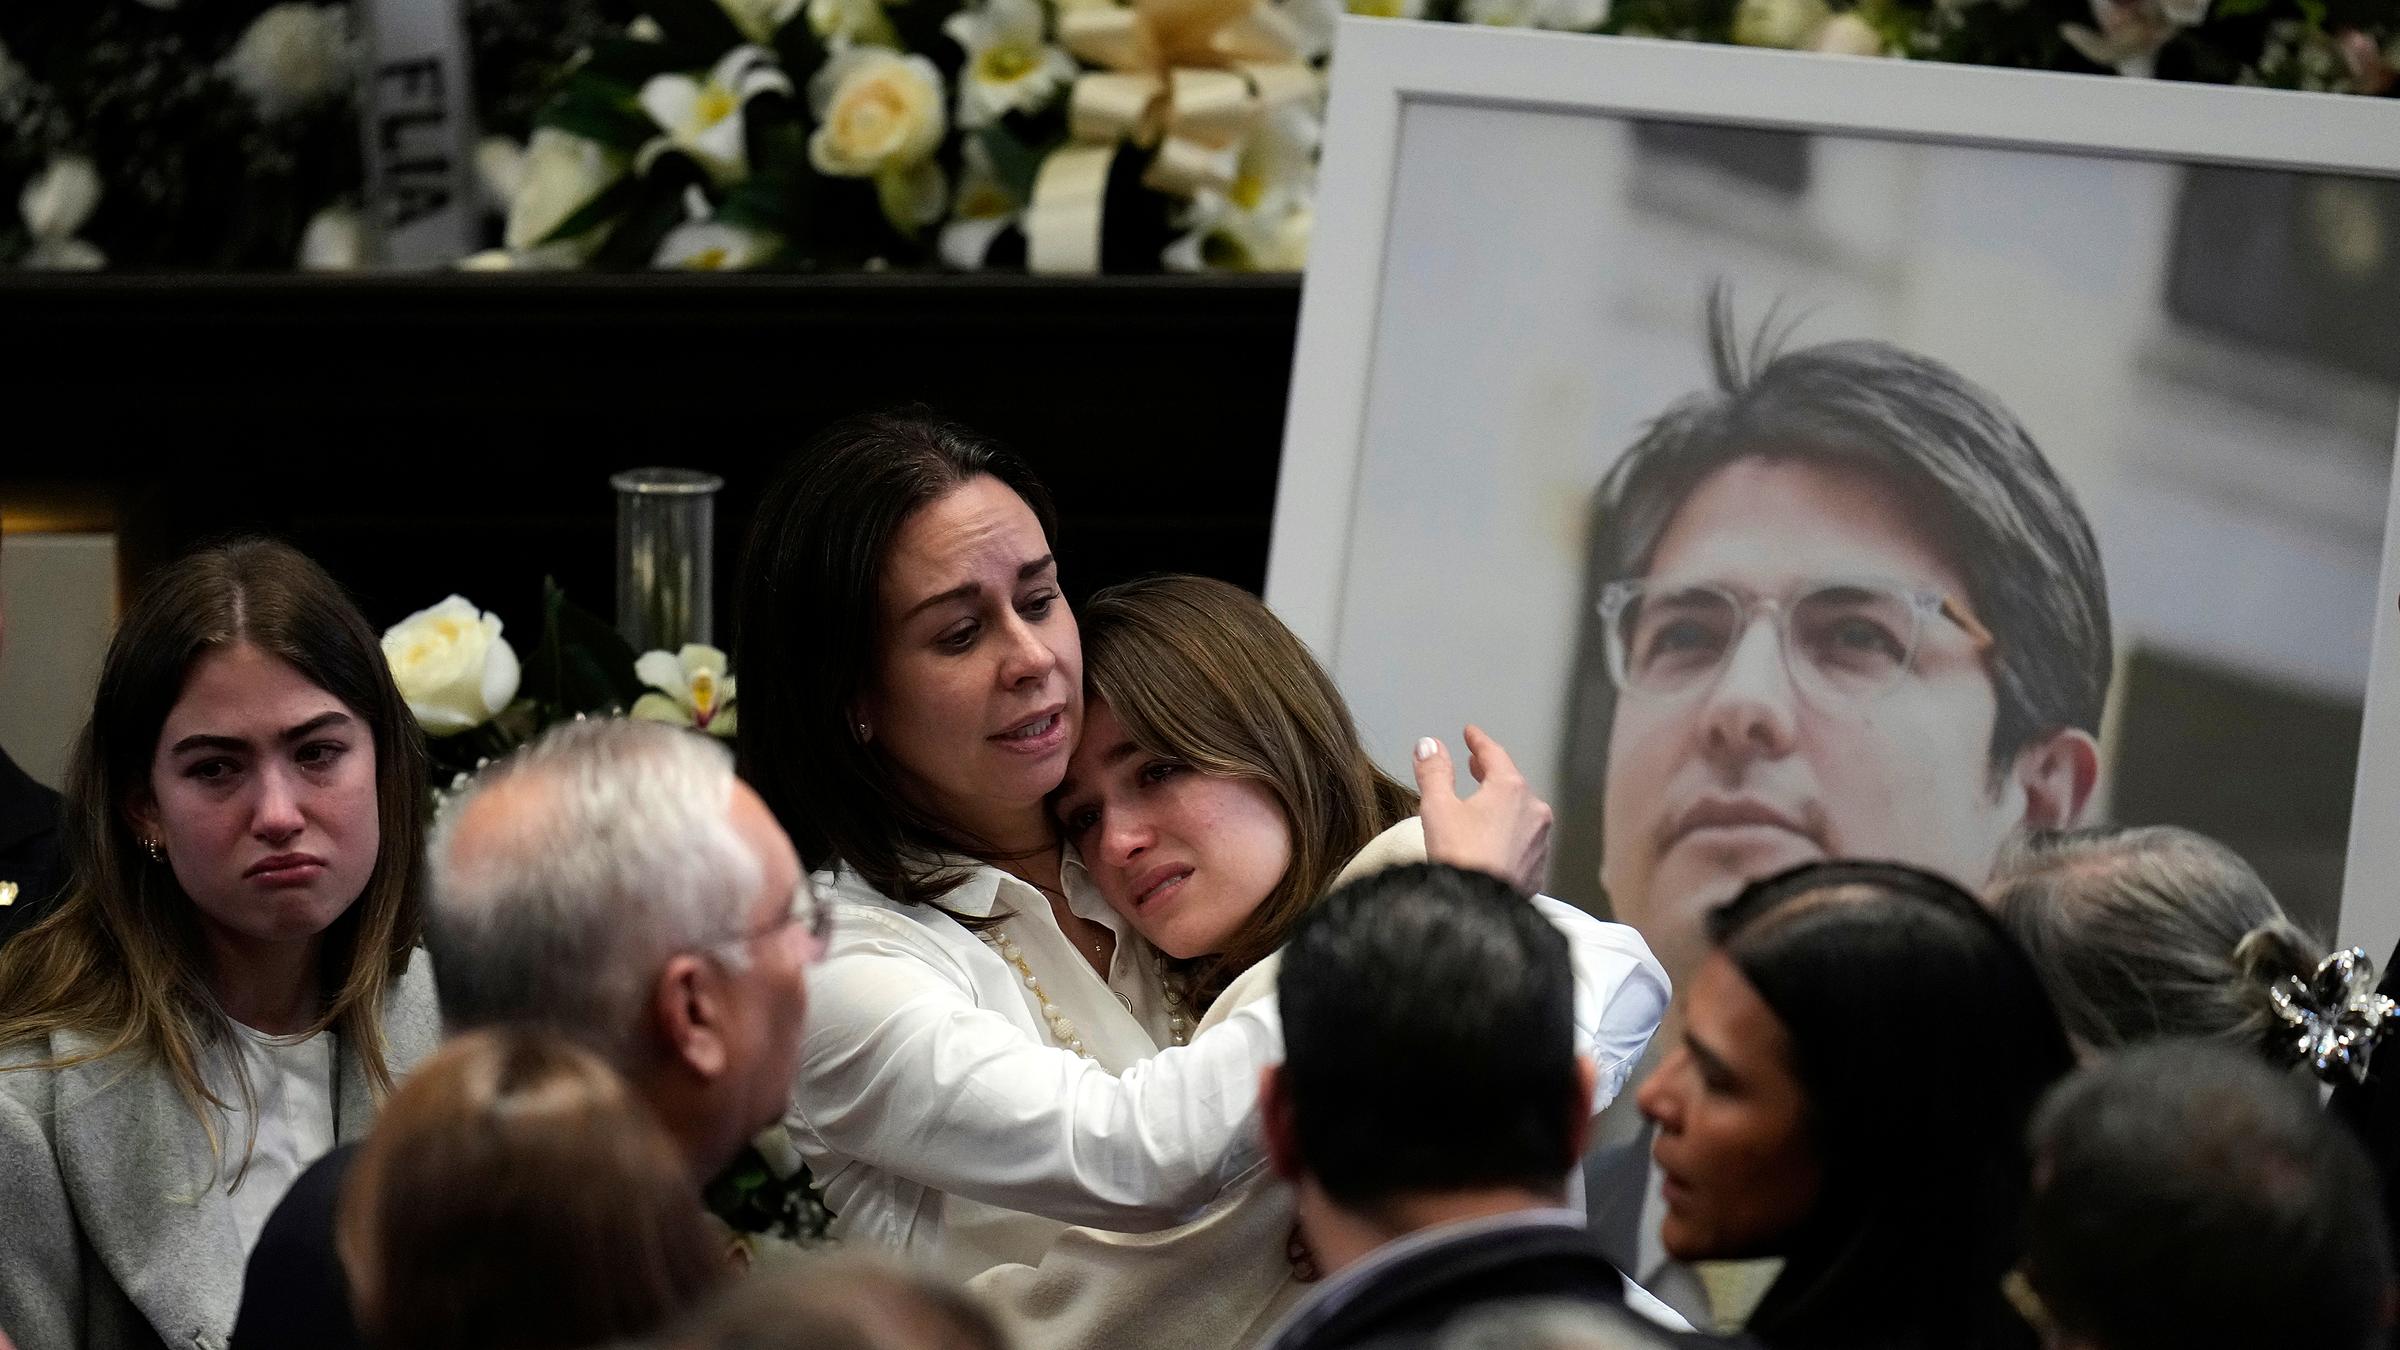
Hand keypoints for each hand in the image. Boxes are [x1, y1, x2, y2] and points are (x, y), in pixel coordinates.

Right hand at [1414, 724, 1552, 895]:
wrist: (1478, 911)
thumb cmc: (1460, 857)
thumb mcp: (1437, 807)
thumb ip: (1434, 771)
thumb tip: (1429, 745)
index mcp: (1511, 789)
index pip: (1495, 754)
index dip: (1479, 742)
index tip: (1471, 734)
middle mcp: (1533, 811)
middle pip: (1511, 782)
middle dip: (1491, 772)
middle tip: (1475, 765)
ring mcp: (1539, 841)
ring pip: (1520, 813)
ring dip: (1502, 805)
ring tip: (1482, 806)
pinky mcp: (1537, 869)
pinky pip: (1523, 842)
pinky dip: (1508, 834)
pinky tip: (1494, 842)